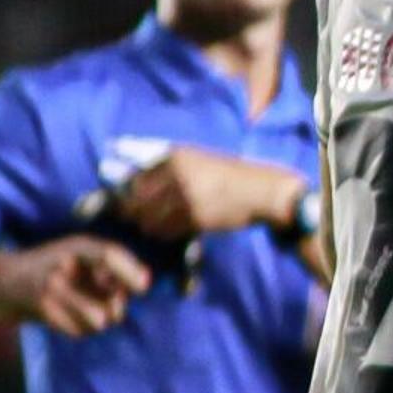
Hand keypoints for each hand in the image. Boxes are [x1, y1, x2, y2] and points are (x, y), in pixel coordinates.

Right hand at [0, 238, 151, 336]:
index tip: (145, 286)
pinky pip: (79, 329)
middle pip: (112, 297)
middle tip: (112, 307)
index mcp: (78, 246)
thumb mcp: (78, 257)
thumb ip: (108, 269)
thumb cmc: (50, 268)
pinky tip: (66, 318)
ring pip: (99, 319)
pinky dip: (79, 329)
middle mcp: (64, 263)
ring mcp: (51, 286)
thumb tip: (140, 289)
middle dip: (117, 308)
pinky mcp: (41, 308)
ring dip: (99, 322)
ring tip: (89, 315)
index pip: (108, 254)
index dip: (129, 269)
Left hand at [113, 145, 300, 243]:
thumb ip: (169, 165)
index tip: (131, 203)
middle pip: (137, 201)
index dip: (128, 195)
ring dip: (150, 226)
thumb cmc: (232, 175)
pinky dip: (167, 234)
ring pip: (150, 219)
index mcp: (175, 158)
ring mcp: (186, 198)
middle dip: (135, 213)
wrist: (263, 192)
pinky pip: (169, 231)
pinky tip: (174, 231)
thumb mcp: (199, 159)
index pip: (135, 179)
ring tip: (158, 226)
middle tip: (139, 219)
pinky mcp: (197, 218)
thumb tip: (132, 173)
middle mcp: (177, 176)